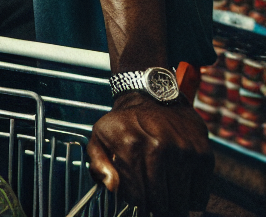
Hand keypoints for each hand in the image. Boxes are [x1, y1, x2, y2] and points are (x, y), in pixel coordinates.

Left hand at [87, 92, 212, 215]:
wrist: (154, 97)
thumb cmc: (125, 123)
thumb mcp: (100, 136)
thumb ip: (98, 164)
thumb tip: (113, 187)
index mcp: (130, 145)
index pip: (137, 198)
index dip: (136, 201)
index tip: (136, 194)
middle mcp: (159, 148)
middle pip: (161, 204)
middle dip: (155, 204)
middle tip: (152, 195)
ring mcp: (183, 152)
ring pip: (180, 203)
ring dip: (172, 202)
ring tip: (165, 190)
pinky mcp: (203, 155)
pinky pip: (199, 197)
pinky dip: (190, 199)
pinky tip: (179, 185)